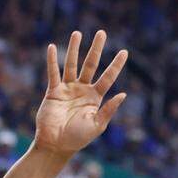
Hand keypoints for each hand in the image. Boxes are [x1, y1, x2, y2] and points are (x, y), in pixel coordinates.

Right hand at [34, 30, 127, 156]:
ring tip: (78, 33)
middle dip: (96, 49)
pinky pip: (53, 73)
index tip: (125, 52)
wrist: (57, 145)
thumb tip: (123, 94)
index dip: (116, 65)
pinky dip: (52, 60)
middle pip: (91, 64)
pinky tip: (53, 47)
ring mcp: (68, 88)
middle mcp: (82, 90)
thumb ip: (109, 109)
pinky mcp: (53, 91)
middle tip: (102, 33)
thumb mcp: (97, 125)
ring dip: (74, 48)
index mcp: (95, 98)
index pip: (108, 77)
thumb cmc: (78, 138)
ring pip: (72, 64)